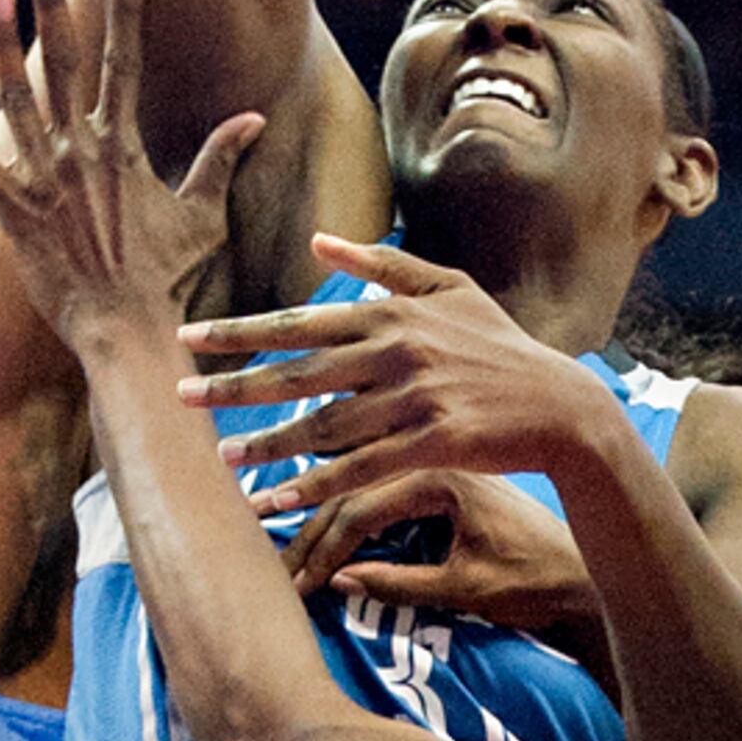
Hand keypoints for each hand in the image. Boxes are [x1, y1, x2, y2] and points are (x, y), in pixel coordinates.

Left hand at [0, 0, 264, 358]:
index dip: (125, 13)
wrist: (125, 328)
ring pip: (16, 94)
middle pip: (64, 60)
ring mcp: (44, 177)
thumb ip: (219, 159)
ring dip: (2, 42)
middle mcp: (81, 150)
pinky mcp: (12, 207)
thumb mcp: (203, 214)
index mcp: (124, 146)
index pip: (125, 64)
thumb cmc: (165, 277)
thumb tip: (252, 118)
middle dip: (54, 2)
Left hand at [182, 238, 620, 608]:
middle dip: (234, 384)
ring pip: (324, 425)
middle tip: (179, 397)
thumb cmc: (502, 347)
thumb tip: (320, 240)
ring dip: (267, 445)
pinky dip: (316, 486)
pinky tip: (277, 500)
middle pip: (299, 371)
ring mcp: (417, 399)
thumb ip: (385, 264)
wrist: (562, 406)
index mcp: (394, 312)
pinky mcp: (435, 444)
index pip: (301, 320)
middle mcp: (399, 351)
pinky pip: (361, 469)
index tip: (189, 337)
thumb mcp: (452, 289)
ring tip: (222, 459)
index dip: (241, 331)